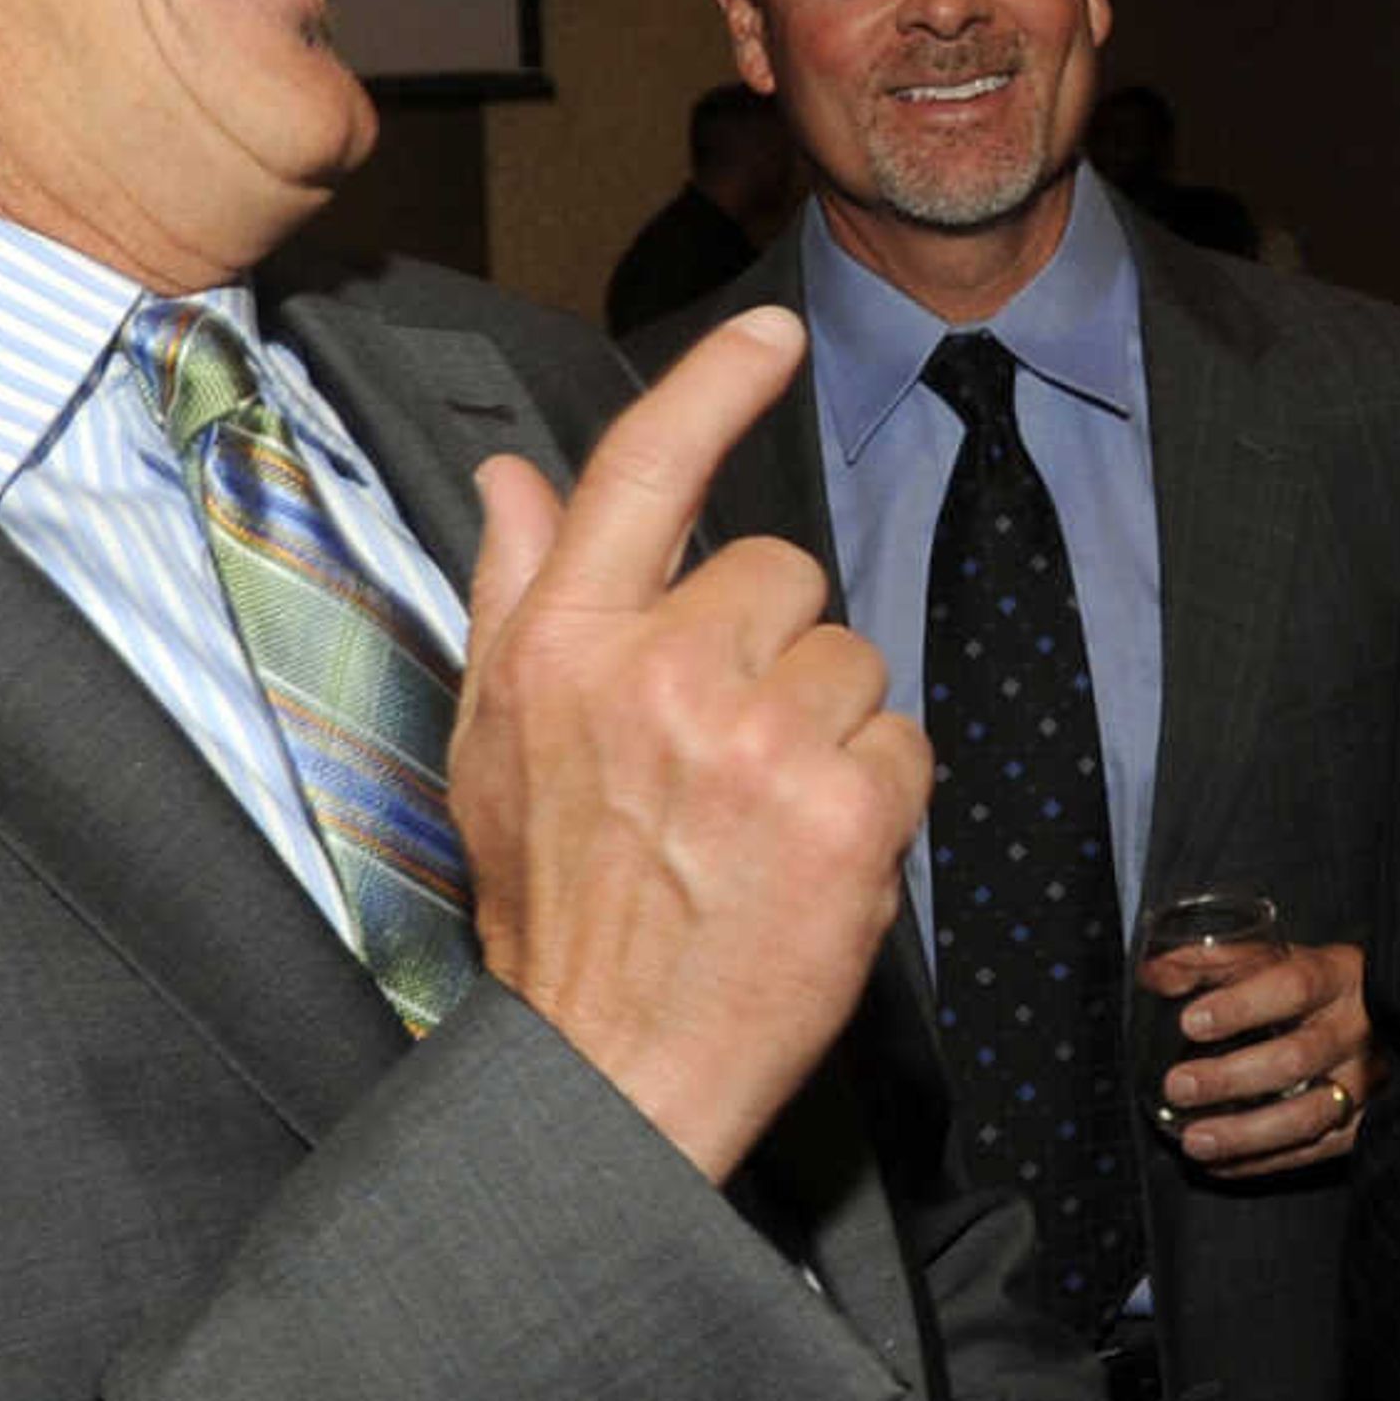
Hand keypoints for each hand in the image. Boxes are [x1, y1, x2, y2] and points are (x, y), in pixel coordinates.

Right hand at [453, 309, 928, 1182]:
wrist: (609, 1069)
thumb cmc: (555, 905)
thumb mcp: (495, 739)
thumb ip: (516, 592)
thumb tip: (514, 474)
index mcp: (563, 644)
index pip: (645, 469)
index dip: (717, 384)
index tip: (775, 332)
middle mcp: (658, 671)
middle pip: (781, 571)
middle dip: (773, 646)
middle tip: (722, 753)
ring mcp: (757, 739)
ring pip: (852, 657)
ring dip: (828, 727)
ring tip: (760, 817)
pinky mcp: (847, 806)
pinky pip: (904, 739)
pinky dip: (878, 796)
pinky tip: (812, 854)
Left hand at [1139, 935, 1368, 1173]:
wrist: (1387, 1019)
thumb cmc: (1318, 985)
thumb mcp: (1274, 958)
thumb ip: (1212, 963)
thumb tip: (1153, 976)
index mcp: (1338, 976)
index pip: (1294, 987)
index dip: (1241, 1006)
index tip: (1191, 1021)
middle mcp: (1356, 1031)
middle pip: (1296, 1058)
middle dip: (1230, 1078)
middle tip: (1179, 1086)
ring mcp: (1365, 1084)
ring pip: (1307, 1117)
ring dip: (1245, 1134)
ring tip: (1195, 1140)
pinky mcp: (1363, 1125)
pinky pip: (1311, 1152)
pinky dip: (1260, 1162)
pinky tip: (1218, 1162)